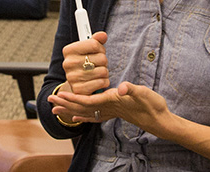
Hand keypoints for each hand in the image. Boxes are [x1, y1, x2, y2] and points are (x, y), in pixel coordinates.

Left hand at [48, 81, 171, 130]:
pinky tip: (77, 118)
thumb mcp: (144, 93)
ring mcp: (111, 112)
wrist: (160, 121)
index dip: (73, 98)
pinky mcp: (115, 113)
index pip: (88, 100)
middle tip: (49, 100)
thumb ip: (131, 90)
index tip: (60, 95)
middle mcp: (109, 108)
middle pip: (82, 107)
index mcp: (112, 101)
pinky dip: (83, 116)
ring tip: (55, 109)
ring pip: (86, 112)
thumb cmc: (153, 106)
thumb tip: (121, 88)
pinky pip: (94, 115)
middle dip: (65, 104)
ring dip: (70, 110)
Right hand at [59, 32, 110, 93]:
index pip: (94, 44)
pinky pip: (101, 82)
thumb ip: (96, 40)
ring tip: (98, 72)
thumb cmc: (84, 63)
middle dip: (104, 61)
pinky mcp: (79, 90)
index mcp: (68, 50)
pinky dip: (104, 81)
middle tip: (98, 64)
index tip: (98, 52)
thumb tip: (102, 35)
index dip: (100, 48)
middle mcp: (68, 63)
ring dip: (105, 72)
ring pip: (103, 71)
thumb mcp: (88, 49)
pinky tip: (98, 80)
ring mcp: (72, 77)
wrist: (77, 83)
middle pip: (101, 58)